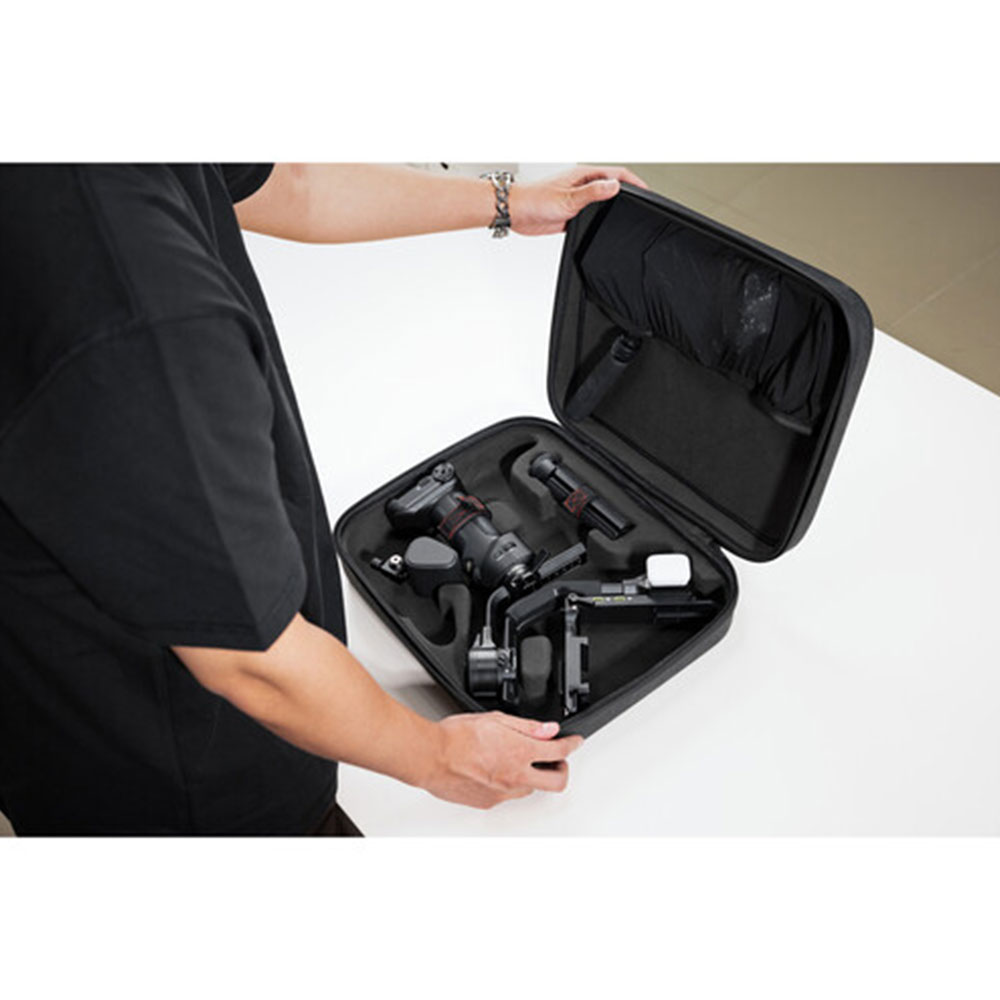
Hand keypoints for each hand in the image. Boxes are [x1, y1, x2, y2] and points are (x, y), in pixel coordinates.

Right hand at [422, 711, 584, 808]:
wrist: (430, 757)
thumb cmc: (456, 737)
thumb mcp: (495, 719)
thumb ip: (526, 726)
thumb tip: (549, 730)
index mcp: (520, 752)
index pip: (559, 751)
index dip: (572, 744)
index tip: (575, 741)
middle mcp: (516, 777)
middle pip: (557, 782)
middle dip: (562, 769)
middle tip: (556, 759)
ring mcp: (503, 793)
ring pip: (531, 790)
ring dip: (533, 777)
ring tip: (522, 763)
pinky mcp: (488, 803)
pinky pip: (508, 796)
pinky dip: (510, 785)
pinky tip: (499, 772)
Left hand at [508, 164, 648, 236]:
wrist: (515, 212)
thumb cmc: (535, 200)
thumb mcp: (569, 198)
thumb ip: (593, 192)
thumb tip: (615, 185)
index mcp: (584, 175)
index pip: (616, 174)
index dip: (633, 181)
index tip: (646, 190)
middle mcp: (582, 185)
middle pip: (611, 186)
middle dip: (627, 192)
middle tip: (642, 203)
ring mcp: (576, 199)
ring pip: (601, 201)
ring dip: (613, 206)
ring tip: (628, 214)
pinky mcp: (570, 213)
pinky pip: (590, 215)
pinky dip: (599, 219)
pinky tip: (603, 227)